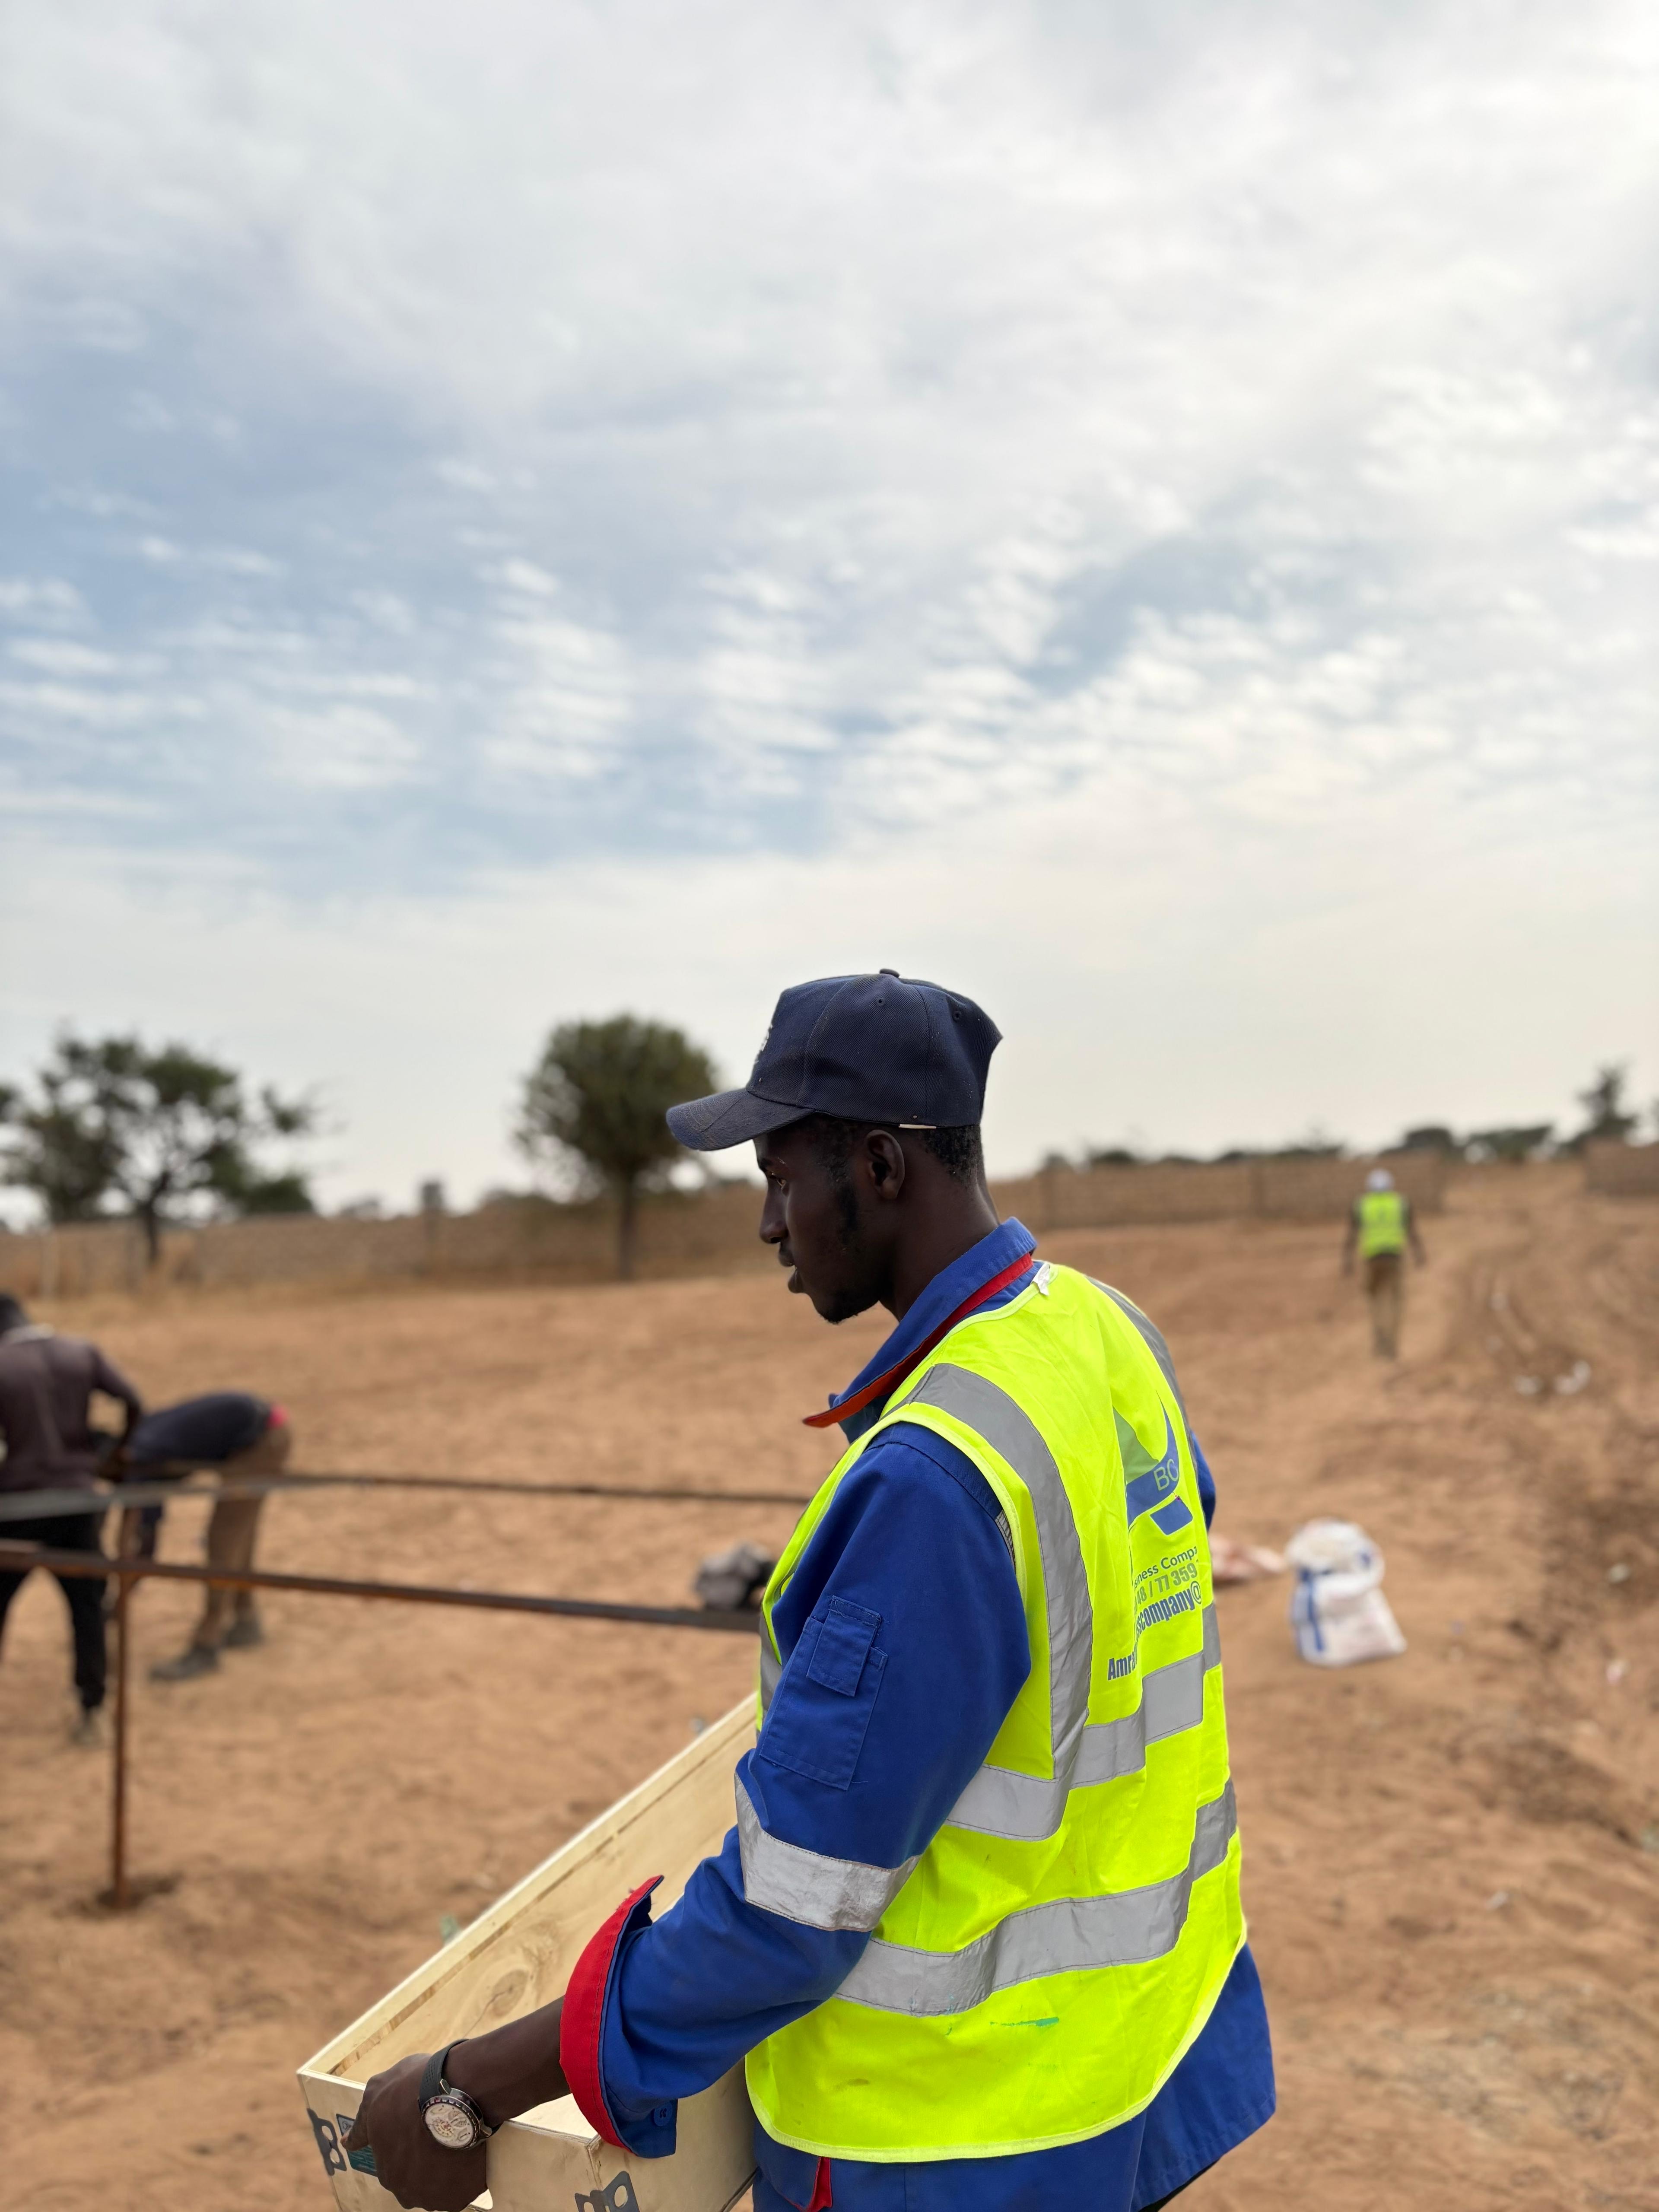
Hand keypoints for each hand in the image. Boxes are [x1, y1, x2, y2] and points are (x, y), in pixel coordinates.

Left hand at [343, 2053, 485, 2211]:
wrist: (454, 2090)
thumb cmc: (411, 2088)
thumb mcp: (377, 2093)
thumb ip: (363, 2123)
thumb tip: (347, 2142)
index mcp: (387, 2173)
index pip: (397, 2166)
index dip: (410, 2144)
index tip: (422, 2126)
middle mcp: (408, 2193)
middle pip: (419, 2180)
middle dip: (427, 2161)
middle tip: (441, 2132)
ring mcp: (436, 2197)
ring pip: (443, 2186)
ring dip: (448, 2169)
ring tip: (459, 2138)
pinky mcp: (462, 2195)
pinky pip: (465, 2187)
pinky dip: (468, 2173)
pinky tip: (471, 2148)